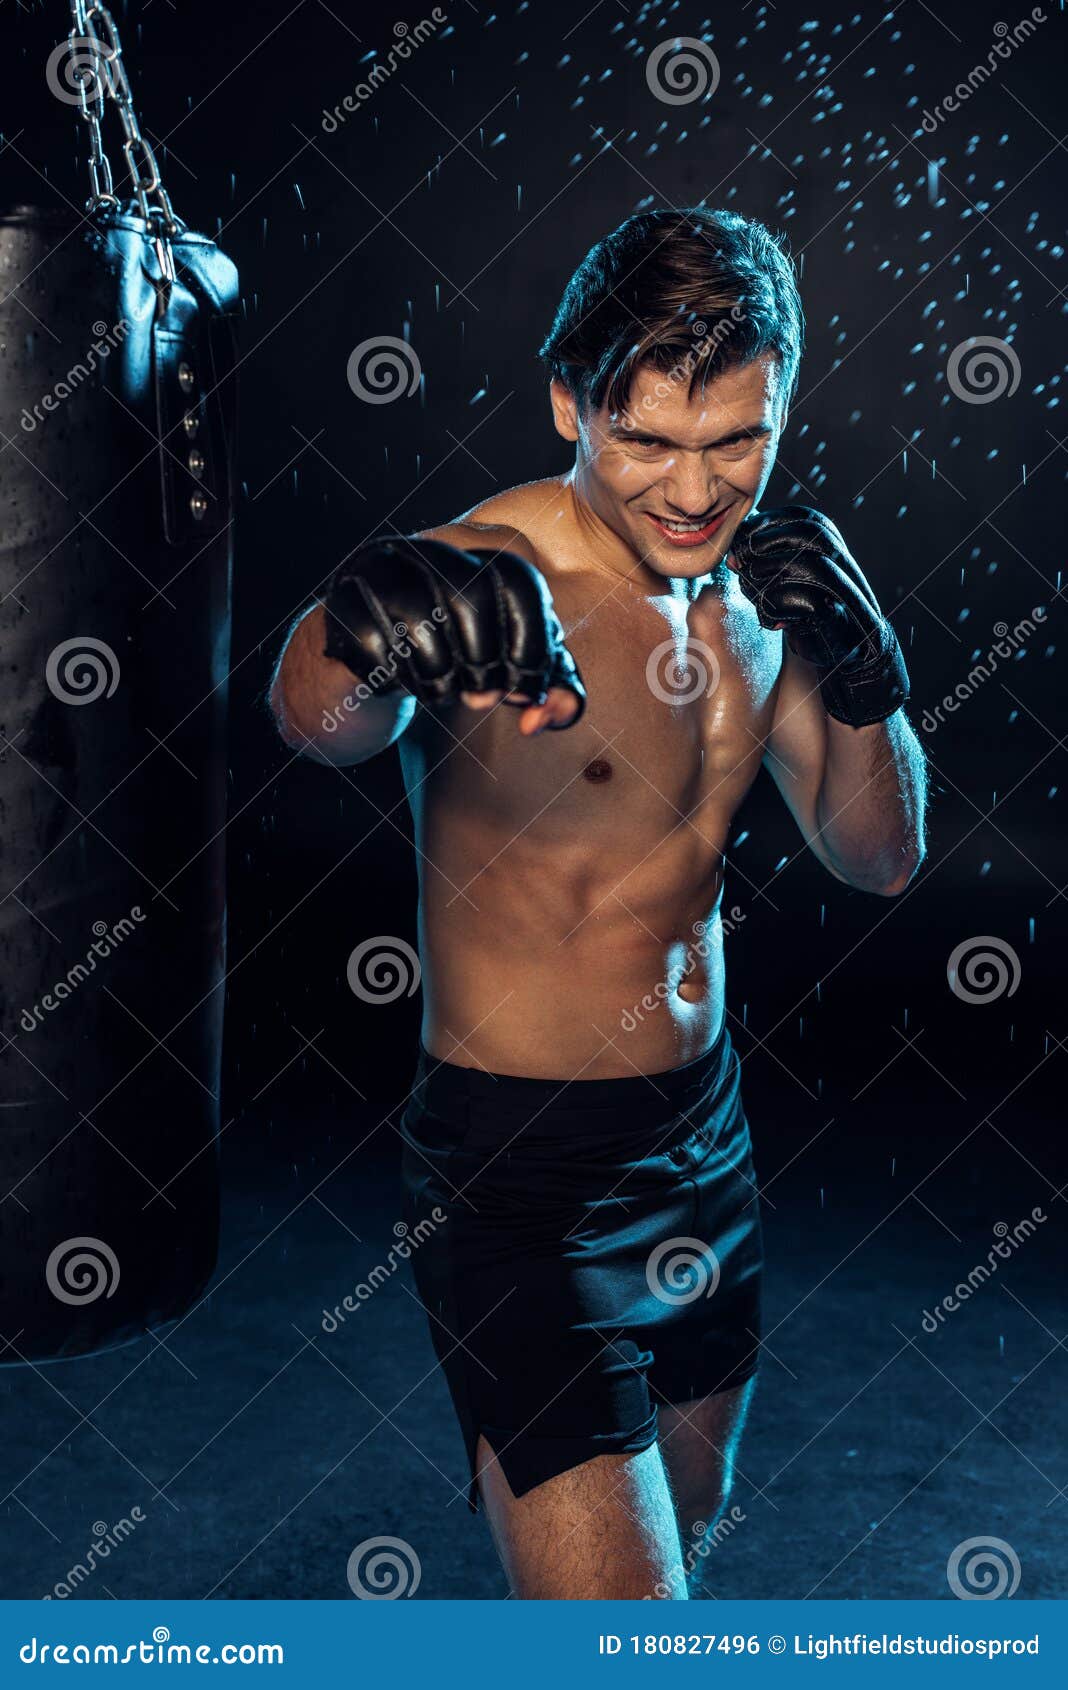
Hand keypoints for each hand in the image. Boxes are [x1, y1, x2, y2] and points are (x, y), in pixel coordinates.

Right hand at [319, 537, 585, 731]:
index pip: (518, 581)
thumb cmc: (443, 669)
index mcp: (472, 554)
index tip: (525, 689)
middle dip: (485, 662)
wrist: (357, 677)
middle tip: (482, 698)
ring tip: (440, 690)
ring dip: (440, 676)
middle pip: (472, 597)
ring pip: (422, 619)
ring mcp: (377, 572)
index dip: (533, 642)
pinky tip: (402, 685)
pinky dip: (399, 679)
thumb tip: (540, 718)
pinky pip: (377, 645)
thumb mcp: (506, 678)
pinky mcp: (339, 604)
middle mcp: (424, 550)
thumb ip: (549, 693)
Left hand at [730, 505, 908, 727]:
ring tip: (752, 594)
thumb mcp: (792, 584)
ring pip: (811, 567)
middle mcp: (845, 566)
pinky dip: (781, 611)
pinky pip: (810, 606)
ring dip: (770, 578)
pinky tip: (770, 623)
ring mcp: (848, 595)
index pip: (800, 518)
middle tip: (738, 565)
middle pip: (807, 535)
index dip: (764, 526)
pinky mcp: (844, 625)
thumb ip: (772, 562)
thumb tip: (735, 546)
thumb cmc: (812, 621)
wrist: (853, 664)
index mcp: (833, 549)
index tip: (737, 544)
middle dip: (765, 547)